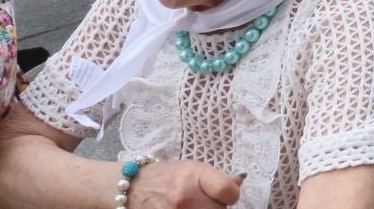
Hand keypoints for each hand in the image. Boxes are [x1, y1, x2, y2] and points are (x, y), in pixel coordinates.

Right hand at [128, 159, 244, 208]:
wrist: (134, 187)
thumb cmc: (167, 176)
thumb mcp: (193, 168)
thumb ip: (217, 178)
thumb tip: (239, 182)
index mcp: (194, 175)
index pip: (227, 190)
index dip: (232, 194)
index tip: (228, 194)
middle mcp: (185, 195)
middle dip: (218, 207)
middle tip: (208, 202)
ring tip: (197, 206)